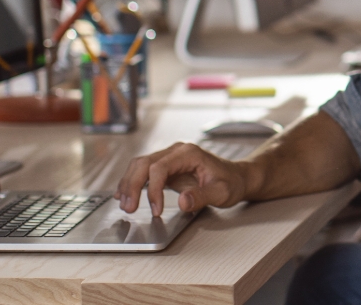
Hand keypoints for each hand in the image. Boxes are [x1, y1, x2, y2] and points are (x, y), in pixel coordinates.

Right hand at [113, 142, 249, 216]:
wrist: (237, 177)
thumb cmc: (231, 183)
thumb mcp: (221, 193)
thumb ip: (202, 197)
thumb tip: (183, 202)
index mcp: (189, 153)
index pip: (160, 167)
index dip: (153, 189)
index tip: (156, 210)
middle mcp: (176, 152)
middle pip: (145, 163)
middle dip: (133, 185)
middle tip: (129, 208)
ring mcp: (170, 158)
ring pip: (140, 165)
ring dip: (129, 184)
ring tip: (124, 204)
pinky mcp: (166, 167)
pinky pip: (144, 172)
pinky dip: (132, 182)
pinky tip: (124, 195)